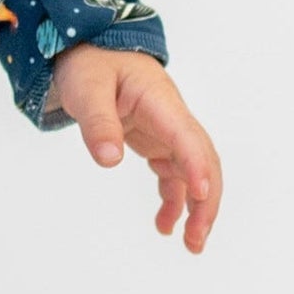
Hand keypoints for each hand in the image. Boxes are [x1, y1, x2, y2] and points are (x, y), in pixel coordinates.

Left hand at [45, 45, 221, 252]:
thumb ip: (97, 123)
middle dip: (206, 200)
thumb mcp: (86, 89)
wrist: (89, 49)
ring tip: (189, 244)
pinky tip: (164, 224)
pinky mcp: (155, 141)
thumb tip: (109, 160)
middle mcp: (172, 118)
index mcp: (160, 101)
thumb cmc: (90, 63)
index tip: (201, 194)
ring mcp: (166, 131)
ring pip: (192, 172)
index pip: (186, 137)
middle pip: (202, 160)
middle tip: (197, 238)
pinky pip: (172, 175)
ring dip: (196, 207)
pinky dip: (173, 200)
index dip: (196, 166)